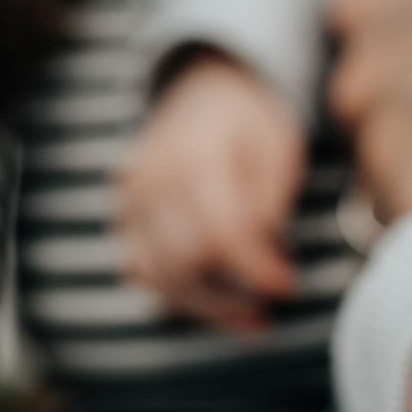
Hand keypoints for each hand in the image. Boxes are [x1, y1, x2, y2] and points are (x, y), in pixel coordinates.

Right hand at [116, 50, 301, 330]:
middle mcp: (152, 179)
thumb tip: (266, 268)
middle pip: (183, 261)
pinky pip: (140, 270)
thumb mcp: (279, 151)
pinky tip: (216, 305)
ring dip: (205, 309)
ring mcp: (130, 199)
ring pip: (157, 275)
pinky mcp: (123, 216)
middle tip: (273, 312)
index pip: (220, 232)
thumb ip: (268, 208)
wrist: (206, 89)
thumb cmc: (253, 123)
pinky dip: (176, 296)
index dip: (256, 270)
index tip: (289, 287)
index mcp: (196, 155)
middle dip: (231, 299)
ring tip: (253, 322)